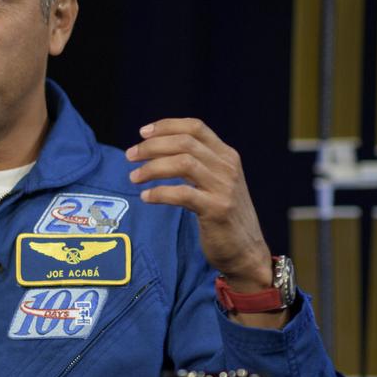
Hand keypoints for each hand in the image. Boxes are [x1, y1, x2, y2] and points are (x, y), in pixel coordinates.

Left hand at [126, 118, 271, 289]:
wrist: (246, 250)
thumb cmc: (223, 215)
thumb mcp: (216, 182)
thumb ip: (197, 164)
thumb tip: (159, 149)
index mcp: (227, 156)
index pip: (195, 127)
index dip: (166, 126)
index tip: (142, 132)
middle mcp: (227, 167)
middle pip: (184, 142)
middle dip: (151, 146)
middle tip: (130, 156)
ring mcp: (224, 187)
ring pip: (183, 163)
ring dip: (152, 167)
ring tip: (134, 177)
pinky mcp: (217, 209)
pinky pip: (182, 193)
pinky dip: (159, 193)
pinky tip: (146, 197)